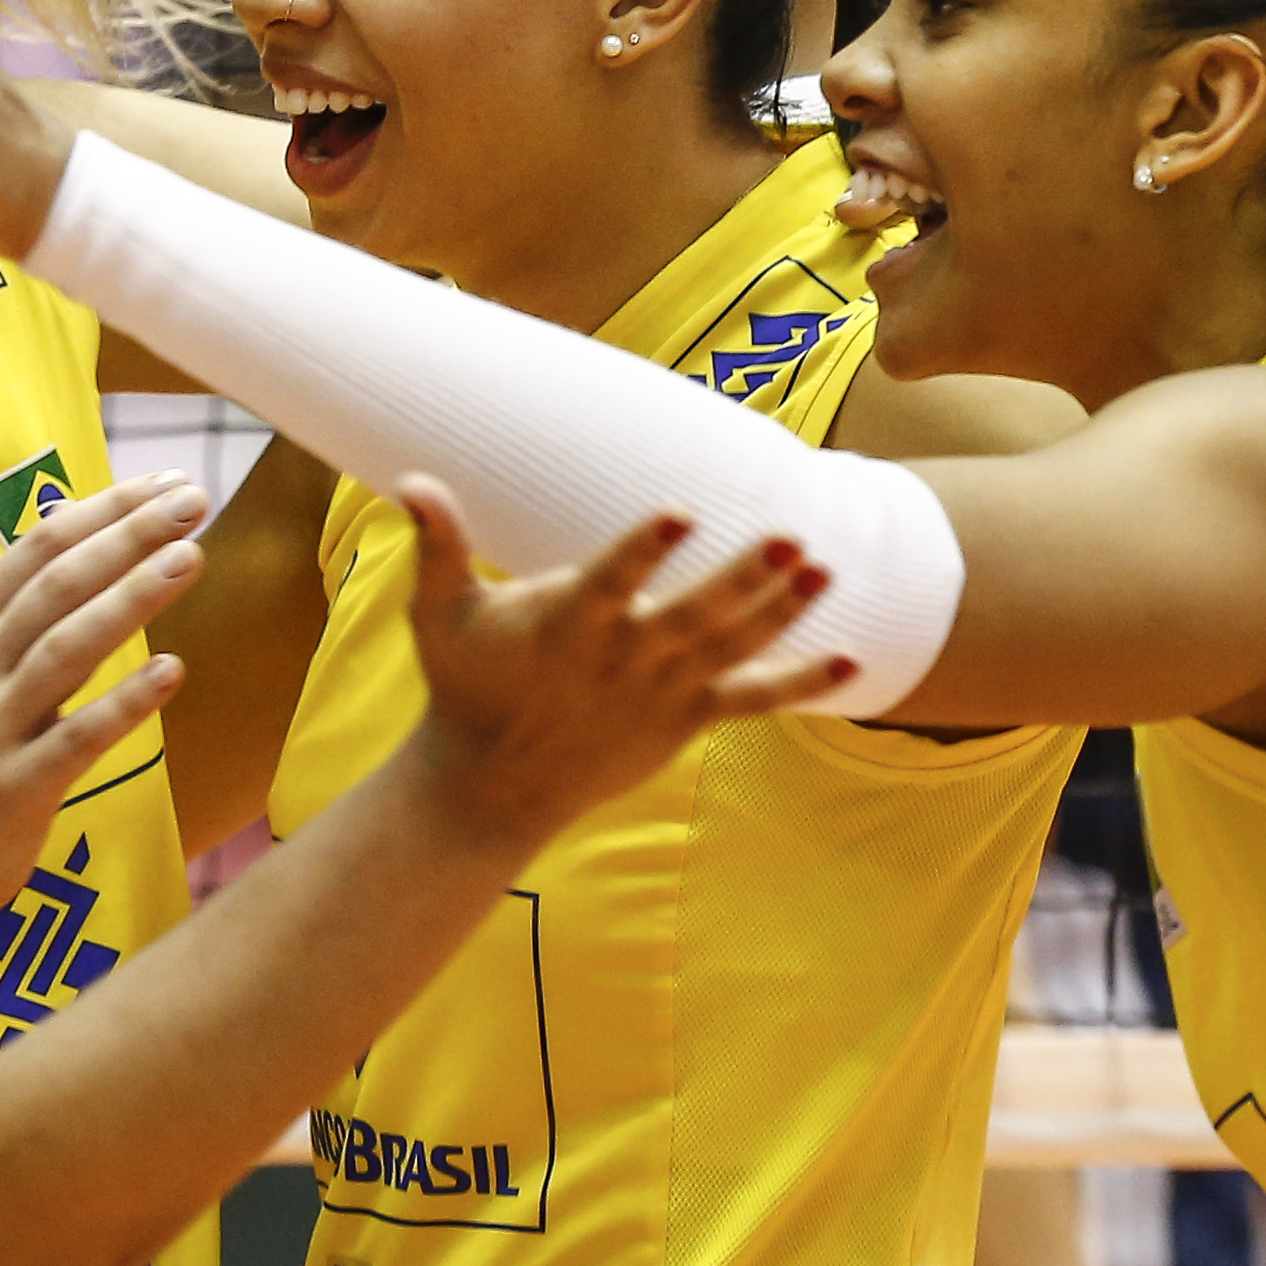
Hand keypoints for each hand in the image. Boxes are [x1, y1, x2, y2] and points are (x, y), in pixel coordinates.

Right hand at [0, 474, 210, 922]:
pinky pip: (78, 736)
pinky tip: (173, 671)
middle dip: (128, 535)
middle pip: (58, 584)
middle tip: (192, 502)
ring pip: (67, 647)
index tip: (166, 482)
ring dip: (132, 598)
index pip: (38, 547)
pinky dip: (126, 701)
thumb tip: (81, 519)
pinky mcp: (17, 785)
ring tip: (189, 558)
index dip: (105, 509)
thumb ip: (27, 602)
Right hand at [394, 478, 853, 846]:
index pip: (610, 580)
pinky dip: (801, 683)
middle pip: (693, 616)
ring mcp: (660, 693)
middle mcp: (622, 660)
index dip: (644, 549)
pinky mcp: (685, 719)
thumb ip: (438, 546)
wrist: (492, 784)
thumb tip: (412, 481)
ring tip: (824, 570)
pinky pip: (753, 701)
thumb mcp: (439, 615)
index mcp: (566, 625)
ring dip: (782, 613)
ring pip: (732, 649)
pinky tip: (853, 660)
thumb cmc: (464, 685)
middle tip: (791, 539)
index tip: (681, 511)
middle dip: (744, 580)